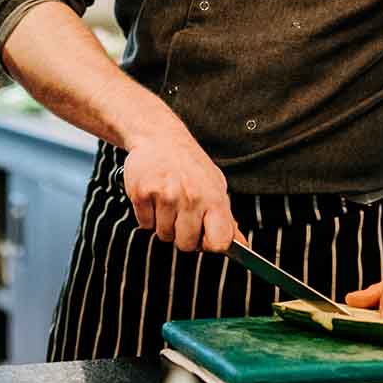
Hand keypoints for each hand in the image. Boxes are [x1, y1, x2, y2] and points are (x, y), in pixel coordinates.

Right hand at [121, 125, 236, 252]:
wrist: (160, 137)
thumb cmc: (190, 165)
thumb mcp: (216, 186)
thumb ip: (226, 218)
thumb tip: (241, 246)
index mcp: (213, 198)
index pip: (219, 242)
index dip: (210, 245)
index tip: (204, 237)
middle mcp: (191, 197)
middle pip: (186, 245)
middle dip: (182, 235)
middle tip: (181, 214)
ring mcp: (165, 195)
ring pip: (163, 235)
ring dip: (164, 224)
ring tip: (168, 201)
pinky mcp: (142, 193)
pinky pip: (144, 224)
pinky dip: (148, 216)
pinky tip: (154, 197)